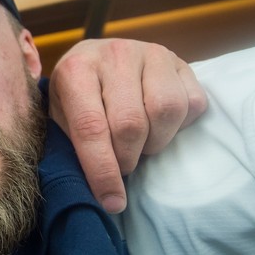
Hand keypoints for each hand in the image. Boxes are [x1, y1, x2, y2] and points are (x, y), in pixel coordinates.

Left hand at [49, 38, 206, 212]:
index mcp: (75, 69)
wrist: (94, 59)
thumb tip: (100, 195)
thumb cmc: (75, 97)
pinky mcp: (179, 60)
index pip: (90, 127)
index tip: (112, 201)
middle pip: (131, 124)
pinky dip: (180, 125)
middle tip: (122, 165)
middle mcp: (113, 54)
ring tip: (140, 143)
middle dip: (127, 158)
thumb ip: (72, 147)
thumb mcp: (60, 117)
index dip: (102, 170)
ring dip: (155, 142)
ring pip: (167, 111)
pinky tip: (159, 124)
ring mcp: (150, 52)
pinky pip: (193, 103)